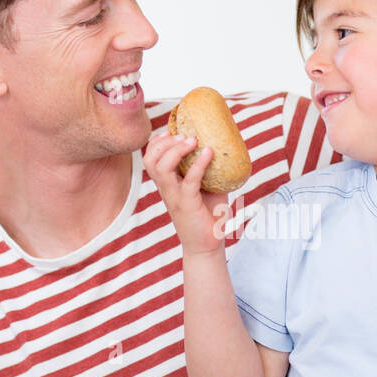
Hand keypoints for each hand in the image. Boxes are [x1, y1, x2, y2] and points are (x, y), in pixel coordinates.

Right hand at [143, 131, 229, 255]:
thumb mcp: (209, 188)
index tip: (170, 130)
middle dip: (164, 143)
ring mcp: (174, 197)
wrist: (208, 245)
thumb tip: (226, 148)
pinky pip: (189, 181)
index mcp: (167, 184)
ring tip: (192, 140)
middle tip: (184, 135)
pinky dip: (198, 164)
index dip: (156, 143)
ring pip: (162, 169)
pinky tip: (209, 153)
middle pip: (150, 160)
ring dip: (175, 151)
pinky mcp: (187, 205)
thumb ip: (210, 171)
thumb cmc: (208, 216)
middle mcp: (167, 189)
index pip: (151, 158)